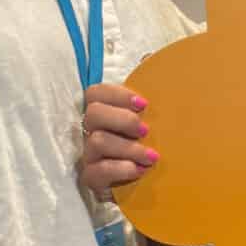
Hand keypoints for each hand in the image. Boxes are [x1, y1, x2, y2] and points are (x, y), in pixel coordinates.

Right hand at [80, 82, 155, 196]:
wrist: (151, 187)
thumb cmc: (152, 147)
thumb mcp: (155, 121)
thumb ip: (150, 94)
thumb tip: (149, 58)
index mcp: (106, 113)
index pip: (95, 93)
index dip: (116, 94)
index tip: (144, 104)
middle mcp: (93, 131)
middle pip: (93, 113)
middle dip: (122, 119)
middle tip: (146, 130)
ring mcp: (90, 155)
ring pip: (97, 141)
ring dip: (128, 147)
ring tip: (152, 156)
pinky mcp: (92, 178)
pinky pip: (97, 170)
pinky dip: (121, 168)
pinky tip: (140, 170)